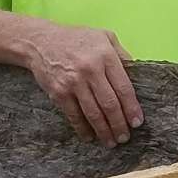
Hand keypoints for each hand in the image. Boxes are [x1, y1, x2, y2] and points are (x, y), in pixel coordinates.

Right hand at [26, 23, 143, 146]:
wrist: (41, 41)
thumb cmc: (77, 38)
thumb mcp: (104, 36)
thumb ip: (121, 53)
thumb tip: (136, 74)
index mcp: (106, 56)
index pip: (124, 87)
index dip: (132, 108)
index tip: (137, 122)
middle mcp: (91, 70)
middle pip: (110, 104)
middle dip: (119, 124)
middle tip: (125, 137)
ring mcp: (73, 82)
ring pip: (93, 113)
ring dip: (104, 130)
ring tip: (111, 142)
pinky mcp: (58, 92)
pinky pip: (73, 115)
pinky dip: (82, 128)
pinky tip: (89, 136)